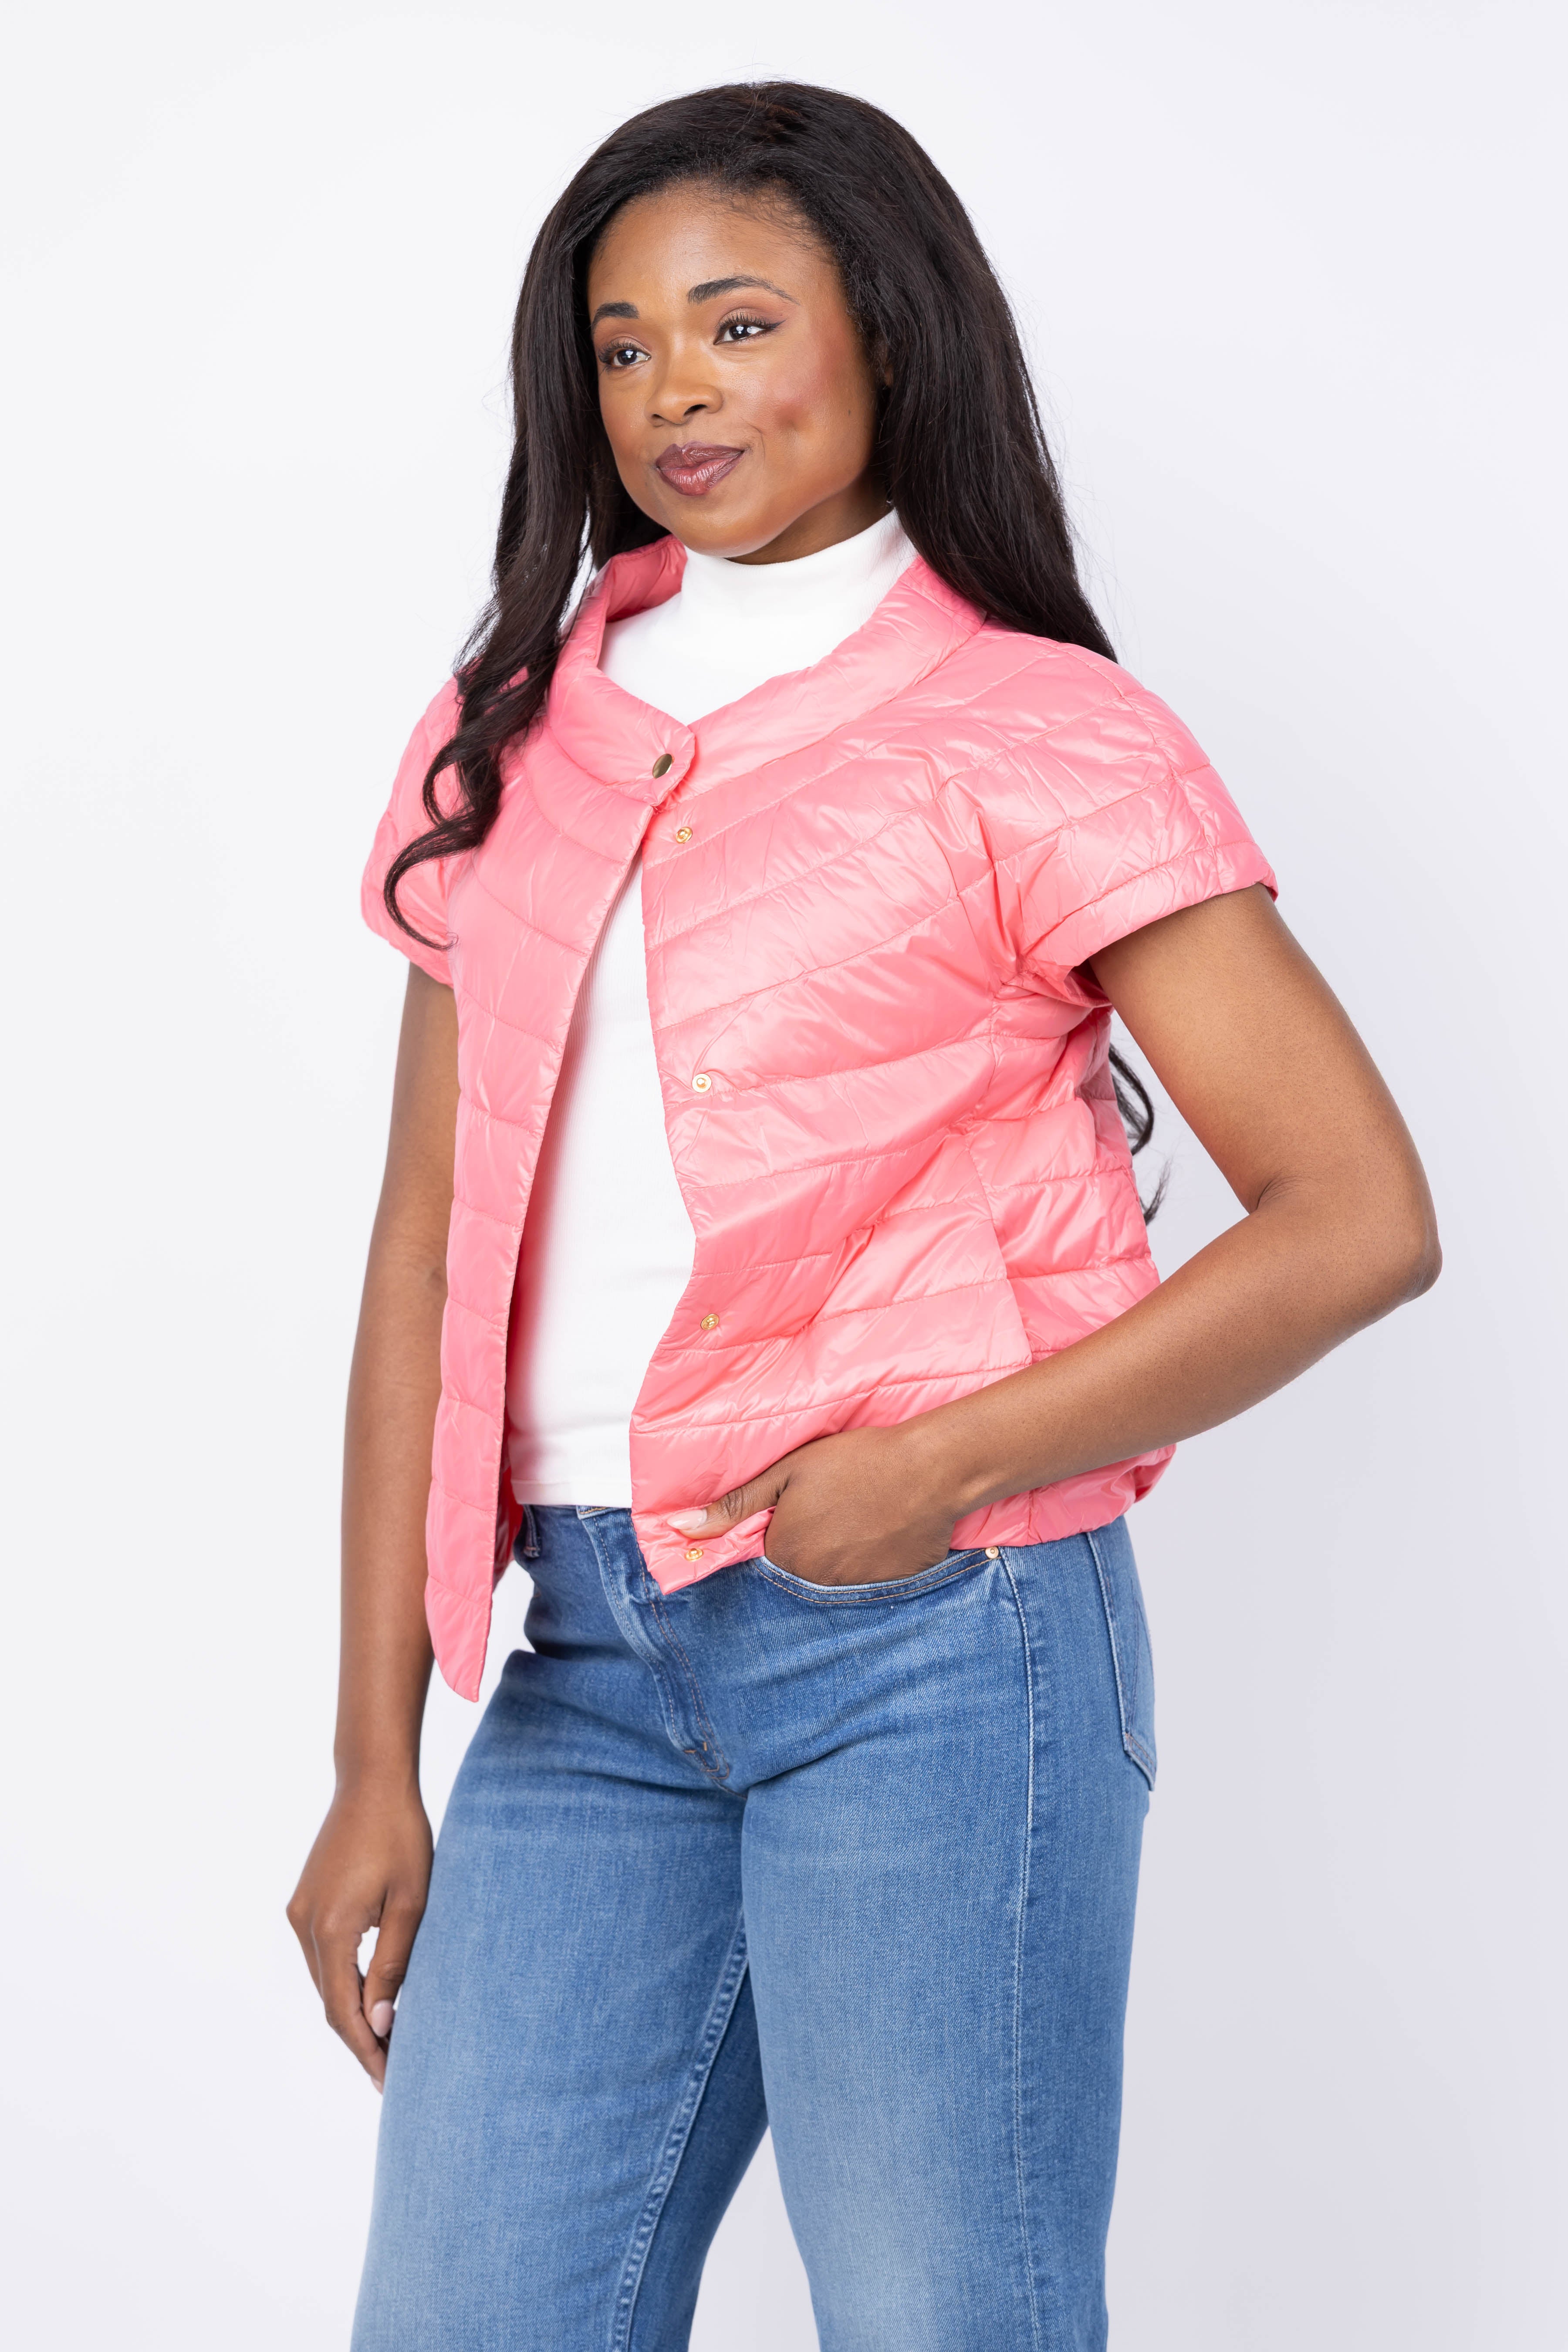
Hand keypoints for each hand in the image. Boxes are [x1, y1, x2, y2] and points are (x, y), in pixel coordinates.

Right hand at [286, 1782, 432, 2088]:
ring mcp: (300, 1912)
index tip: (388, 2083)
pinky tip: (369, 1995)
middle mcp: (305, 1925)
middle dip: (360, 2039)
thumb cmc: (401, 1835)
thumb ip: (393, 1964)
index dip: (366, 2051)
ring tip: (387, 2041)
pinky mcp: (305, 1901)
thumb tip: (379, 2023)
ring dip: (351, 2011)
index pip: (344, 2012)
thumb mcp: (411, 1902)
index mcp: (331, 1929)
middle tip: (392, 2073)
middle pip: (330, 2003)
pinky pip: (322, 1956)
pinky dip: (343, 1982)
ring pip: (325, 1981)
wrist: (371, 1781)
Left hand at [667, 1421, 967, 1585]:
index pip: (769, 1553)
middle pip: (801, 1567)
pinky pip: (872, 1578)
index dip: (784, 1525)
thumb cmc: (855, 1461)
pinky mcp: (892, 1587)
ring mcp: (856, 1589)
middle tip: (839, 1505)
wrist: (928, 1469)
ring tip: (864, 1513)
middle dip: (813, 1540)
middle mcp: (817, 1582)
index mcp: (786, 1553)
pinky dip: (875, 1557)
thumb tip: (680, 1529)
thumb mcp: (787, 1472)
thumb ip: (734, 1506)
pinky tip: (886, 1527)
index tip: (805, 1506)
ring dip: (843, 1551)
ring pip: (835, 1574)